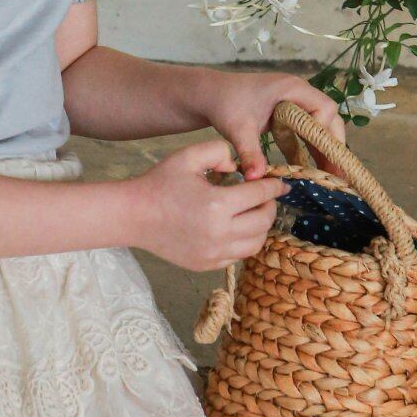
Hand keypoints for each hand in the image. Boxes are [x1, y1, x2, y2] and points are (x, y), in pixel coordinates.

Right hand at [122, 137, 288, 270]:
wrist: (133, 215)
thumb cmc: (160, 183)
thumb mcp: (188, 156)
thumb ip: (220, 151)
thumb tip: (240, 167)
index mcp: (217, 204)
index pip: (259, 195)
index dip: (274, 187)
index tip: (282, 184)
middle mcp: (219, 233)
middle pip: (264, 222)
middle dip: (270, 206)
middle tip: (265, 196)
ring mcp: (213, 253)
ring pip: (256, 243)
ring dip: (261, 226)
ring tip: (253, 213)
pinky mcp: (206, 265)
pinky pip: (238, 255)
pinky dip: (244, 242)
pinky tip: (237, 228)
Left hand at [192, 70, 348, 180]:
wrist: (208, 95)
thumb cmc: (224, 104)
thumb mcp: (238, 129)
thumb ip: (250, 152)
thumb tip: (257, 178)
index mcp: (291, 89)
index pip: (324, 108)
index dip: (327, 132)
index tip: (326, 156)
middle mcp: (297, 93)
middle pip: (327, 118)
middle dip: (332, 144)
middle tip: (337, 173)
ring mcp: (293, 102)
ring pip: (318, 126)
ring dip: (323, 149)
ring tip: (330, 176)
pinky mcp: (286, 114)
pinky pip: (304, 132)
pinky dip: (308, 149)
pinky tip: (310, 169)